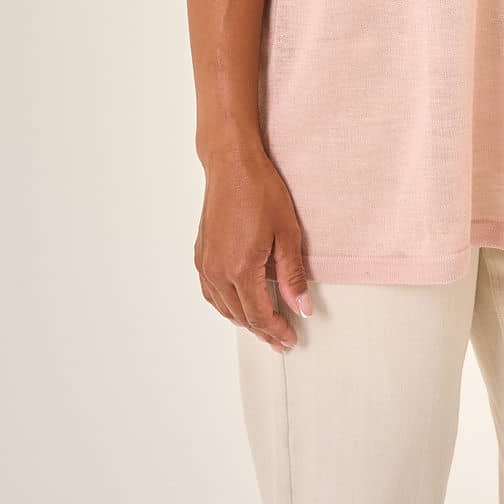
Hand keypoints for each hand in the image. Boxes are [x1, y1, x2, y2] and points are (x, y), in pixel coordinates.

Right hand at [194, 142, 311, 350]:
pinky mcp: (201, 254)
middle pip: (241, 316)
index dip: (277, 330)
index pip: (260, 314)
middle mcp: (218, 271)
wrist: (231, 164)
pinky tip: (237, 304)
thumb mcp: (287, 232)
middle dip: (262, 330)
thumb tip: (302, 307)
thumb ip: (293, 275)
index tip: (291, 339)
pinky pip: (211, 292)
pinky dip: (225, 305)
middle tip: (282, 339)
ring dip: (243, 320)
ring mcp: (205, 263)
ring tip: (263, 326)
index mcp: (241, 269)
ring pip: (223, 307)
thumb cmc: (260, 190)